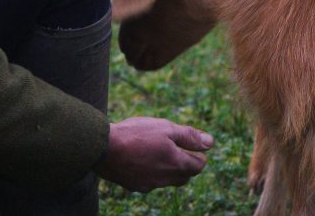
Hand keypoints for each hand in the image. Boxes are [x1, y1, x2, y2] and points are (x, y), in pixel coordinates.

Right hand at [93, 117, 212, 191]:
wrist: (104, 148)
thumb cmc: (137, 134)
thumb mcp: (166, 128)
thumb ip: (189, 136)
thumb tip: (210, 142)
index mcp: (176, 164)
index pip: (198, 166)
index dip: (199, 155)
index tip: (195, 147)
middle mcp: (164, 179)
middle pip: (184, 176)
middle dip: (186, 164)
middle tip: (180, 150)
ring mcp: (149, 185)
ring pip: (167, 180)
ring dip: (168, 169)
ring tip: (160, 153)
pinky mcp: (134, 186)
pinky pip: (150, 181)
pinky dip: (152, 172)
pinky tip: (142, 160)